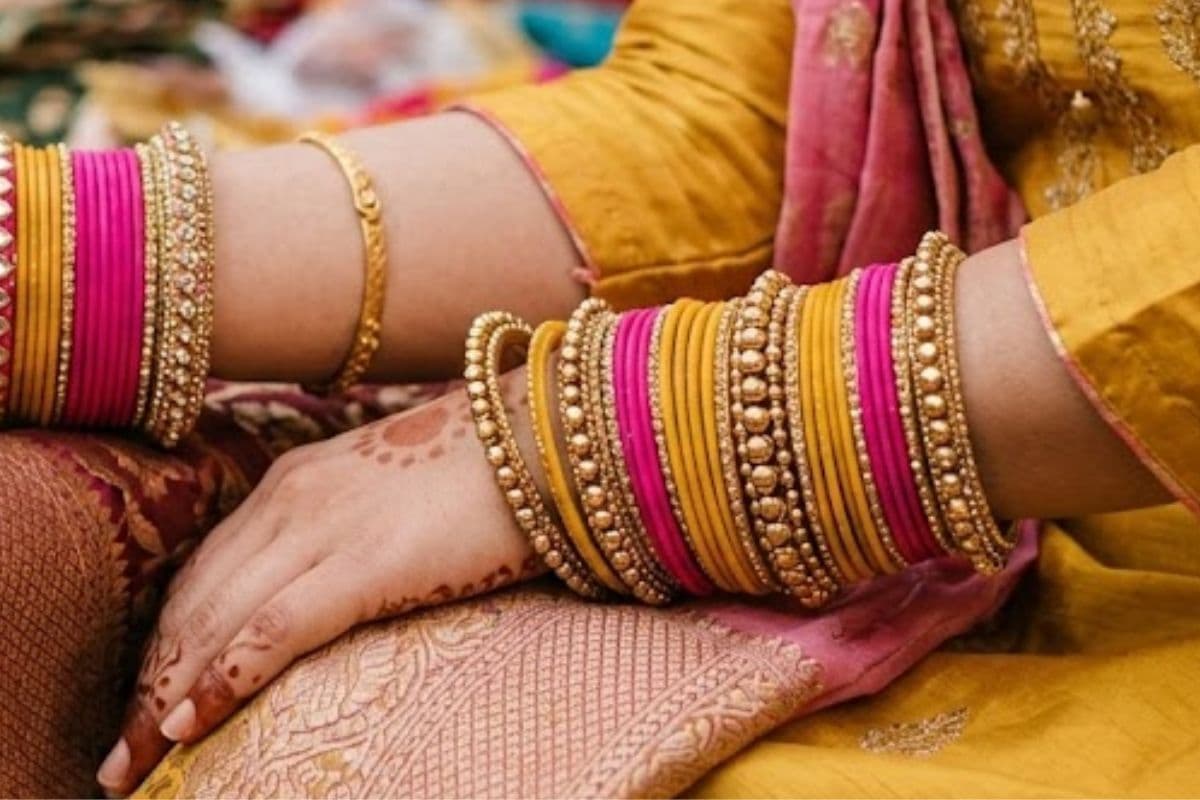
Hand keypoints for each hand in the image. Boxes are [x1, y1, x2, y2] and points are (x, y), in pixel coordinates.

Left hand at [97, 375, 542, 794]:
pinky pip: (273, 629)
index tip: (146, 700)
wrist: (550, 434)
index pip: (204, 573)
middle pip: (194, 603)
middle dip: (150, 683)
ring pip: (216, 620)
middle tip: (121, 755)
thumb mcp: (393, 490)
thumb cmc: (489, 469)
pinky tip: (193, 724)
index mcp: (295, 480)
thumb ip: (349, 529)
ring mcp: (326, 528)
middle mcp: (292, 499)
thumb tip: (331, 588)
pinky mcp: (368, 563)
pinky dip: (224, 679)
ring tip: (138, 760)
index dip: (166, 643)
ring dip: (167, 696)